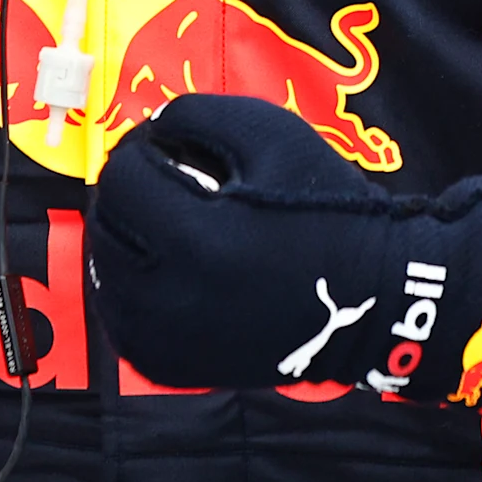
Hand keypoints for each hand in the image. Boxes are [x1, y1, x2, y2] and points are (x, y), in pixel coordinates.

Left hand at [88, 96, 481, 425]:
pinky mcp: (173, 367)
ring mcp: (169, 341)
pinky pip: (121, 317)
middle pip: (105, 223)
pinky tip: (160, 265)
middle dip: (127, 188)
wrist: (377, 301)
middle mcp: (172, 299)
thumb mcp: (274, 136)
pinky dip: (128, 285)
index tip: (169, 144)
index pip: (125, 177)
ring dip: (122, 234)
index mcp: (197, 239)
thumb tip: (149, 128)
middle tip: (162, 174)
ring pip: (104, 271)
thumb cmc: (329, 212)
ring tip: (160, 218)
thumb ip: (199, 114)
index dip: (142, 147)